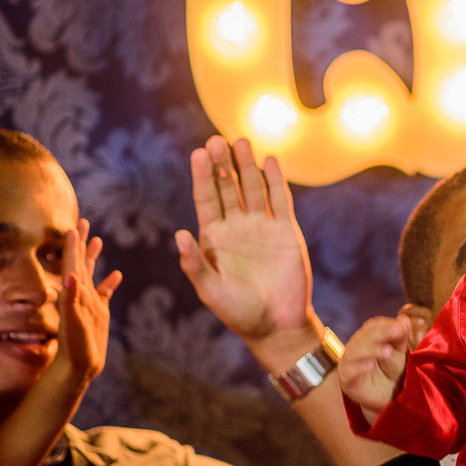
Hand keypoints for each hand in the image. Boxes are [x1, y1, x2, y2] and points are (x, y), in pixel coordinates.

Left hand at [42, 219, 122, 392]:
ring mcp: (89, 302)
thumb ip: (71, 299)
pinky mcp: (98, 312)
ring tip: (97, 240)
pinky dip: (109, 282)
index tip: (75, 226)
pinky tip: (117, 274)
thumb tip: (71, 275)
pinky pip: (104, 292)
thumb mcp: (74, 323)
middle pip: (79, 262)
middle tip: (83, 222)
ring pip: (90, 273)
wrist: (79, 367)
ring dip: (92, 257)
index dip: (73, 245)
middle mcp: (79, 294)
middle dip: (81, 243)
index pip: (72, 263)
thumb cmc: (75, 347)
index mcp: (73, 293)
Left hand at [175, 136, 320, 362]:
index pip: (206, 199)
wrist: (276, 324)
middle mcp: (236, 227)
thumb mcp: (210, 290)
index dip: (203, 176)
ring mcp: (262, 227)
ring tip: (241, 141)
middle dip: (222, 164)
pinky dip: (275, 180)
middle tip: (216, 140)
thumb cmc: (238, 312)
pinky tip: (270, 161)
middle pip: (228, 186)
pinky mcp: (286, 231)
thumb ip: (195, 263)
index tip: (198, 154)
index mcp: (214, 238)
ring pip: (253, 188)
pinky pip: (280, 200)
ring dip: (247, 165)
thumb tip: (180, 234)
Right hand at [336, 309, 427, 417]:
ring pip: (355, 352)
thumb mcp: (399, 352)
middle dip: (381, 333)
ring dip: (372, 350)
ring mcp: (349, 363)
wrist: (388, 397)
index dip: (386, 325)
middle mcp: (355, 347)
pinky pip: (350, 373)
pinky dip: (360, 368)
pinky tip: (371, 366)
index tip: (401, 327)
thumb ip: (400, 336)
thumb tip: (404, 319)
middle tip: (397, 332)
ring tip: (388, 352)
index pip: (373, 326)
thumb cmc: (392, 371)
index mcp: (366, 336)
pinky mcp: (347, 381)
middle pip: (364, 337)